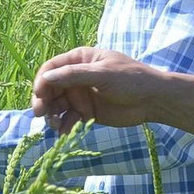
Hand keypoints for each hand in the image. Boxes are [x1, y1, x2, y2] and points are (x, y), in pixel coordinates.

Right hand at [30, 48, 164, 131]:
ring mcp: (81, 95)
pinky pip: (69, 119)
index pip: (52, 68)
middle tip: (41, 114)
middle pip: (50, 88)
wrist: (153, 100)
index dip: (42, 81)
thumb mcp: (102, 74)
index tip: (39, 95)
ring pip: (57, 105)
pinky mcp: (87, 112)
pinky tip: (65, 133)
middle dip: (44, 101)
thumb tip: (46, 78)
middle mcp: (76, 77)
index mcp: (79, 60)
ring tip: (55, 125)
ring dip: (52, 115)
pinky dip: (64, 126)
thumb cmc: (131, 79)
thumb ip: (74, 75)